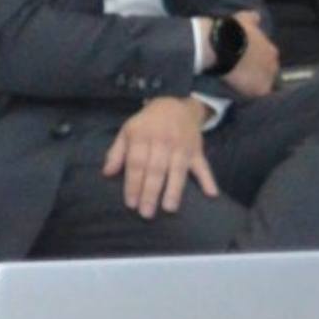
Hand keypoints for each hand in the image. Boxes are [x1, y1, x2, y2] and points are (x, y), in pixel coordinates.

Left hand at [102, 96, 219, 216]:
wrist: (176, 106)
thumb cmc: (147, 124)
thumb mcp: (127, 131)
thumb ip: (116, 153)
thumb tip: (107, 173)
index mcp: (142, 137)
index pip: (137, 163)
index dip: (133, 183)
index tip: (131, 203)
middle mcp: (162, 142)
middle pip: (156, 170)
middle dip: (151, 192)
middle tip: (146, 213)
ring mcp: (182, 147)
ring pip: (178, 170)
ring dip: (174, 190)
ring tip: (169, 208)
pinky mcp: (197, 151)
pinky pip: (203, 166)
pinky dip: (208, 179)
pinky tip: (211, 194)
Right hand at [223, 10, 280, 99]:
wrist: (224, 45)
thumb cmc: (233, 31)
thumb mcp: (244, 19)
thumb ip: (252, 18)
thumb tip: (256, 15)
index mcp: (271, 50)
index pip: (267, 60)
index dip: (256, 62)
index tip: (246, 62)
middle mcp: (274, 64)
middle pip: (267, 73)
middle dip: (257, 74)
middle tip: (242, 74)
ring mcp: (268, 78)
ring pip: (263, 85)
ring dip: (253, 85)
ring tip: (239, 85)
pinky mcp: (260, 90)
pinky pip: (256, 95)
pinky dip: (248, 94)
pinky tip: (239, 93)